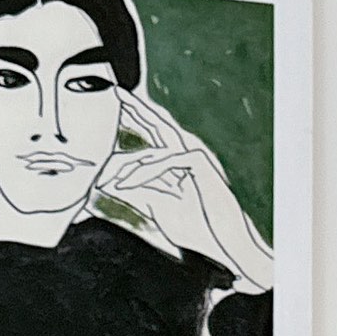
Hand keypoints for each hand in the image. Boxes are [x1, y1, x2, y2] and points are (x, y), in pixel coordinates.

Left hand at [94, 87, 275, 291]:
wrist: (228, 244)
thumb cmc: (200, 229)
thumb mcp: (162, 207)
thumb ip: (143, 191)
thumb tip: (116, 184)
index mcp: (182, 161)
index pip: (157, 134)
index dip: (138, 118)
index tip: (117, 106)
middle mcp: (190, 154)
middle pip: (160, 126)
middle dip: (138, 109)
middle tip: (117, 92)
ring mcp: (197, 157)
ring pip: (157, 149)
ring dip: (130, 163)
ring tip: (108, 175)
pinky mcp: (200, 165)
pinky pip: (165, 162)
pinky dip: (144, 174)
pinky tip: (126, 185)